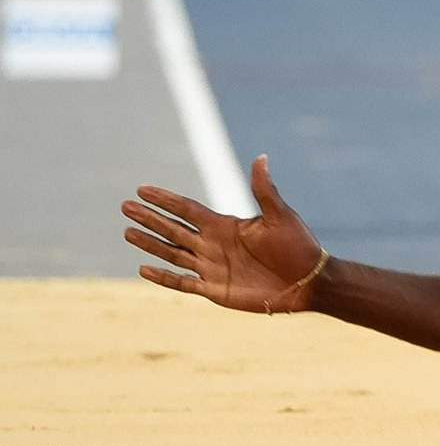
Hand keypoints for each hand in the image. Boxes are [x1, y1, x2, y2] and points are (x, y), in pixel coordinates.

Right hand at [122, 155, 325, 313]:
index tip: (142, 189)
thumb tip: (261, 157)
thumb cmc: (298, 246)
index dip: (165, 200)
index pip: (187, 209)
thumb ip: (264, 190)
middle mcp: (214, 244)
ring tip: (127, 232)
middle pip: (174, 228)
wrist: (308, 281)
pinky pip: (182, 282)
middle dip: (150, 218)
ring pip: (172, 253)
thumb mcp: (281, 215)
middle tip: (125, 206)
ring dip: (150, 244)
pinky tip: (143, 268)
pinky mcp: (215, 289)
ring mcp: (212, 267)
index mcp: (226, 225)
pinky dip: (163, 277)